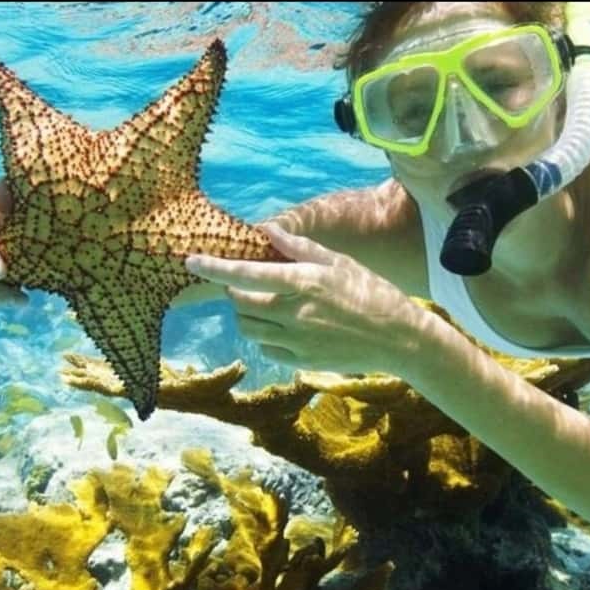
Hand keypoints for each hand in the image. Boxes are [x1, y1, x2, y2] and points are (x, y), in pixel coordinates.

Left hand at [184, 223, 428, 373]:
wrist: (398, 339)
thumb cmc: (372, 292)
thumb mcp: (339, 263)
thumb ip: (299, 248)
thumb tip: (266, 229)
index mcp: (304, 283)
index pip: (246, 273)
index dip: (213, 268)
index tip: (190, 262)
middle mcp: (295, 313)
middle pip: (240, 302)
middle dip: (235, 290)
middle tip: (248, 282)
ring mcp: (297, 341)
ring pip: (248, 328)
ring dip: (246, 314)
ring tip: (266, 304)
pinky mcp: (301, 361)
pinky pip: (266, 348)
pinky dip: (265, 335)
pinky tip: (283, 326)